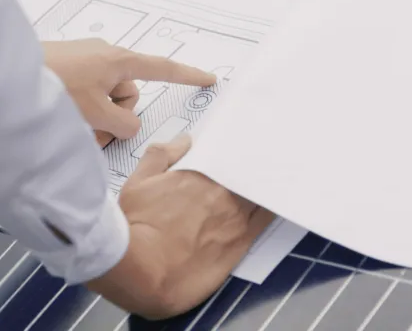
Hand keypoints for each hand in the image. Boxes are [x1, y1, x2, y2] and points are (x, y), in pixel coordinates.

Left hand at [43, 39, 215, 146]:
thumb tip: (126, 124)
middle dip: (115, 117)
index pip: (163, 68)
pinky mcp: (68, 68)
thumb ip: (123, 123)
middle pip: (128, 95)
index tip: (209, 78)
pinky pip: (87, 94)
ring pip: (106, 99)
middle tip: (91, 129)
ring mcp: (86, 61)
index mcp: (119, 60)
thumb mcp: (96, 113)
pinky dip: (81, 110)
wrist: (7, 73)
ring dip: (95, 117)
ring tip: (70, 122)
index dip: (187, 76)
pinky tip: (61, 114)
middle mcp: (105, 56)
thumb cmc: (53, 86)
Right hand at [86, 133, 273, 319]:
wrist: (145, 271)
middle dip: (250, 168)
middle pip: (247, 174)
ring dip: (262, 188)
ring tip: (270, 181)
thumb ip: (162, 155)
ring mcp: (236, 218)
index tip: (238, 147)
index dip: (234, 152)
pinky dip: (269, 210)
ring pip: (260, 195)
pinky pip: (265, 221)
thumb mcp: (138, 181)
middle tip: (258, 161)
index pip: (228, 156)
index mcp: (200, 172)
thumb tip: (185, 140)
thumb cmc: (137, 226)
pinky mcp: (241, 244)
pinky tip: (274, 204)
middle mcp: (223, 192)